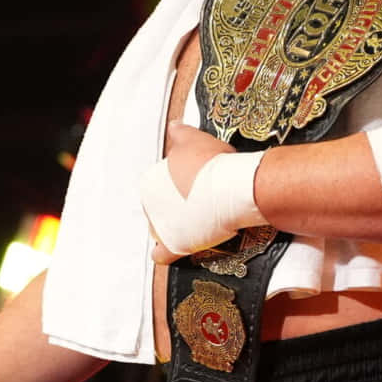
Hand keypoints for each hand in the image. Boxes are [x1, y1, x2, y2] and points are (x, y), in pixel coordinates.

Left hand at [144, 124, 253, 261]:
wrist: (231, 186)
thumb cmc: (215, 165)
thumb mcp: (194, 139)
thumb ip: (180, 134)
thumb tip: (174, 126)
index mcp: (149, 181)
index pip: (159, 188)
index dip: (178, 187)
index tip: (193, 187)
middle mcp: (150, 204)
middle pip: (160, 209)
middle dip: (176, 208)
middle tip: (198, 204)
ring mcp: (161, 225)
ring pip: (162, 231)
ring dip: (174, 228)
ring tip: (196, 224)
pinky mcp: (175, 244)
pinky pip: (162, 255)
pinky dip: (166, 254)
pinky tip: (174, 252)